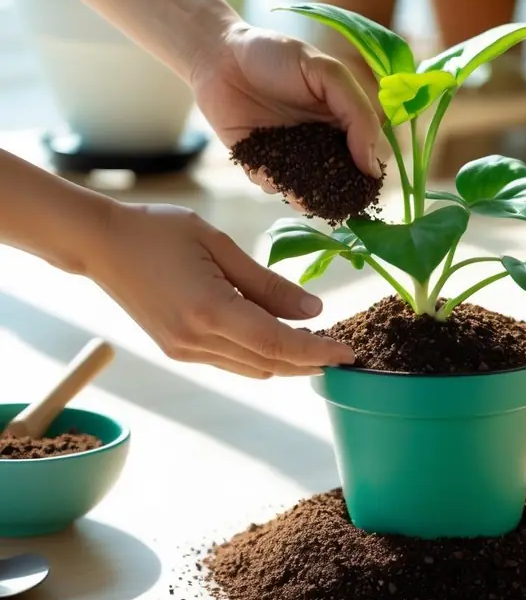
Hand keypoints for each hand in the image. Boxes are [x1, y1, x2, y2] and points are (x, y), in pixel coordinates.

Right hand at [87, 201, 353, 377]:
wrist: (102, 244)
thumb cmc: (159, 231)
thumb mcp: (219, 246)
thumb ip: (267, 283)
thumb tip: (314, 311)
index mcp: (209, 311)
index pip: (277, 344)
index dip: (317, 351)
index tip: (350, 352)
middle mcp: (196, 341)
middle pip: (269, 363)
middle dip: (310, 361)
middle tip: (344, 350)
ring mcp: (184, 351)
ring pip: (252, 368)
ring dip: (287, 361)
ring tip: (318, 343)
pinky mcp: (177, 350)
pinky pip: (232, 362)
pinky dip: (261, 355)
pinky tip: (279, 338)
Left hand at [191, 24, 384, 193]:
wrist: (220, 54)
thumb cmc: (275, 53)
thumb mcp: (327, 72)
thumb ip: (356, 111)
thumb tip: (375, 163)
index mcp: (340, 119)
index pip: (365, 152)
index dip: (368, 169)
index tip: (364, 180)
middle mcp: (318, 140)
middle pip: (336, 177)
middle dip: (335, 192)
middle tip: (329, 197)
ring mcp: (287, 152)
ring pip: (304, 186)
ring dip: (303, 195)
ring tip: (297, 195)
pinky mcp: (257, 160)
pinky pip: (269, 182)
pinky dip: (270, 183)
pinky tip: (264, 172)